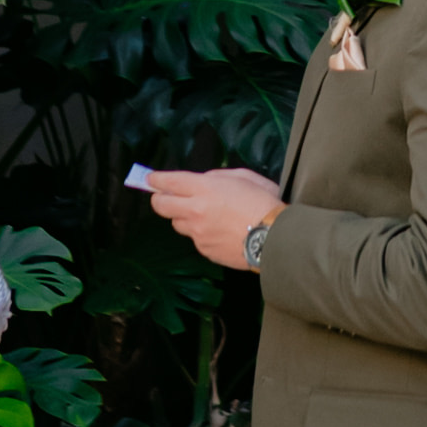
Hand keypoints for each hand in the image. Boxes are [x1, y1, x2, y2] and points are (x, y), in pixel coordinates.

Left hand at [139, 165, 277, 272]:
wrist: (275, 238)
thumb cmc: (264, 202)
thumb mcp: (244, 177)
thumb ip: (217, 176)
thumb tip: (202, 181)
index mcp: (204, 189)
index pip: (169, 182)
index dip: (156, 179)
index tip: (151, 179)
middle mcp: (195, 211)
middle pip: (161, 206)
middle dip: (159, 199)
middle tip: (165, 196)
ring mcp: (198, 234)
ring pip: (178, 224)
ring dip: (184, 217)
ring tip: (203, 215)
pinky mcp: (205, 250)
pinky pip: (195, 239)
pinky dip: (201, 234)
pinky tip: (219, 231)